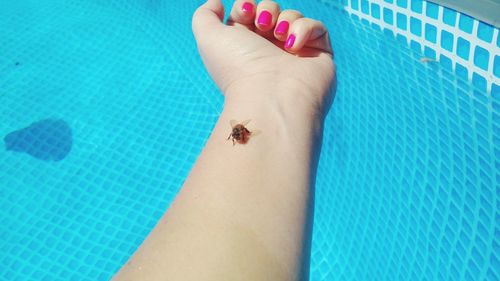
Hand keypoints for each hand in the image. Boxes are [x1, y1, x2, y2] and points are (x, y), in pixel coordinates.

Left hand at [192, 0, 335, 111]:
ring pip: (293, 17)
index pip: (248, 13)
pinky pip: (317, 28)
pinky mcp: (318, 57)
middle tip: (262, 25)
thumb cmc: (238, 69)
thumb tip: (216, 2)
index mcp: (243, 47)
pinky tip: (293, 47)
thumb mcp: (208, 38)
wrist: (270, 98)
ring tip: (279, 37)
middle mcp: (269, 51)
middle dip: (267, 9)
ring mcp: (294, 54)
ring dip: (286, 19)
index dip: (245, 6)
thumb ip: (205, 15)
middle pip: (271, 11)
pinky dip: (305, 29)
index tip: (244, 13)